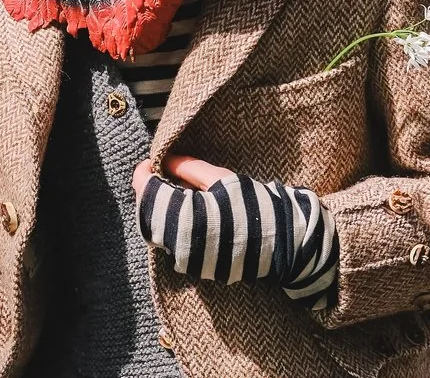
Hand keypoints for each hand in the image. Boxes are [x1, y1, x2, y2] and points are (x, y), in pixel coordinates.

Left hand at [133, 154, 337, 300]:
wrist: (285, 245)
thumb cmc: (256, 207)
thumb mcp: (222, 179)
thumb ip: (189, 169)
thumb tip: (165, 161)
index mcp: (186, 219)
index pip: (147, 193)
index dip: (144, 174)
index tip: (150, 162)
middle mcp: (182, 244)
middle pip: (147, 213)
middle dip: (150, 192)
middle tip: (162, 174)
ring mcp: (188, 260)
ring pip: (157, 230)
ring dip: (160, 209)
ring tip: (177, 191)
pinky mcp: (197, 268)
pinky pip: (172, 243)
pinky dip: (171, 225)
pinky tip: (187, 211)